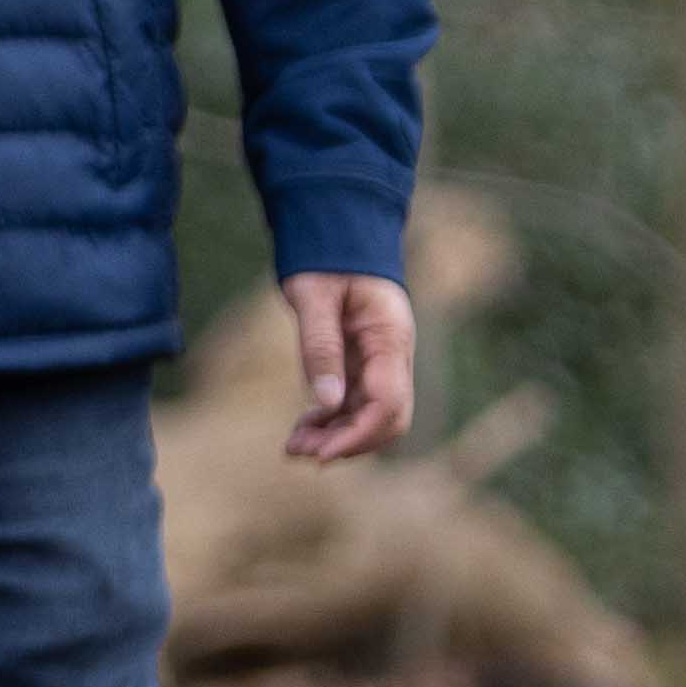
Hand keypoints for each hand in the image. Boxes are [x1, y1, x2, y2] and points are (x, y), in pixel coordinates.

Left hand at [284, 270, 415, 468]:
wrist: (336, 232)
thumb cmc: (326, 258)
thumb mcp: (314, 296)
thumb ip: (321, 346)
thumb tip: (329, 402)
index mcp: (391, 338)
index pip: (389, 403)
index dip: (358, 434)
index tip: (322, 454)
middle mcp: (393, 356)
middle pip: (386, 419)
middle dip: (348, 442)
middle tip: (300, 452)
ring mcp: (378, 363)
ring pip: (368, 416)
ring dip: (336, 436)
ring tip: (293, 446)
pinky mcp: (361, 365)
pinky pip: (353, 404)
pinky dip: (330, 421)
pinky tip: (302, 428)